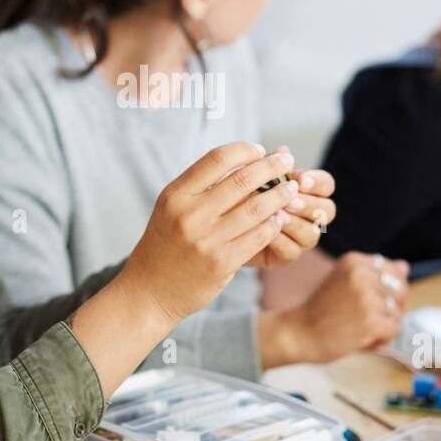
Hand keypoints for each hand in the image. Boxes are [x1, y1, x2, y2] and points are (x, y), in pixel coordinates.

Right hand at [121, 141, 297, 324]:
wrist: (149, 291)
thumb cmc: (165, 245)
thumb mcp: (172, 209)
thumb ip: (202, 188)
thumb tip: (244, 161)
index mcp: (176, 195)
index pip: (217, 159)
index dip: (244, 150)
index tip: (260, 149)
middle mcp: (190, 214)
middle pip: (242, 180)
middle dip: (272, 166)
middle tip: (288, 159)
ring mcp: (207, 240)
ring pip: (256, 208)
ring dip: (280, 195)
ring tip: (291, 189)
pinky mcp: (222, 263)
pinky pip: (258, 236)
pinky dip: (274, 224)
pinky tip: (280, 218)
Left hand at [248, 153, 335, 268]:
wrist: (218, 223)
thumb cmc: (239, 193)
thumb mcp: (251, 176)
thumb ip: (268, 165)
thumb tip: (282, 149)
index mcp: (308, 191)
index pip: (327, 185)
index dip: (317, 183)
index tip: (299, 179)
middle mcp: (310, 215)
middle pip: (328, 210)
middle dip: (308, 204)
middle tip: (289, 199)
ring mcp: (301, 237)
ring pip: (312, 233)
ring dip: (294, 223)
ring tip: (276, 214)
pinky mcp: (287, 255)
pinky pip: (292, 251)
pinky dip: (280, 241)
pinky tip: (266, 230)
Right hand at [272, 252, 406, 364]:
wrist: (298, 334)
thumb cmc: (322, 310)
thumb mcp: (345, 282)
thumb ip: (374, 274)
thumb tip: (405, 266)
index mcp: (354, 261)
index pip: (395, 272)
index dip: (387, 291)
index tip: (364, 301)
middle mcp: (362, 275)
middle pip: (400, 292)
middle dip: (390, 309)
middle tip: (363, 319)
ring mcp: (367, 299)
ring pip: (398, 313)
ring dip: (383, 326)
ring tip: (359, 330)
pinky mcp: (371, 322)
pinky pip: (394, 330)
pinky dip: (382, 339)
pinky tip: (362, 341)